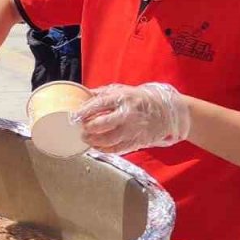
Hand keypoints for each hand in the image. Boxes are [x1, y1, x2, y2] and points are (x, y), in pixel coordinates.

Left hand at [73, 83, 190, 153]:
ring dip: (93, 141)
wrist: (166, 112)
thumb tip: (81, 95)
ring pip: (108, 139)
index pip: (98, 104)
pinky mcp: (136, 141)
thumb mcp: (121, 90)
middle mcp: (127, 114)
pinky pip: (117, 149)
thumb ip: (101, 94)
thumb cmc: (139, 100)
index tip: (73, 116)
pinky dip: (104, 150)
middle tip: (80, 129)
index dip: (83, 112)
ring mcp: (132, 129)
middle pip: (102, 124)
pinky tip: (96, 147)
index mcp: (122, 98)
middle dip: (87, 128)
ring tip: (85, 139)